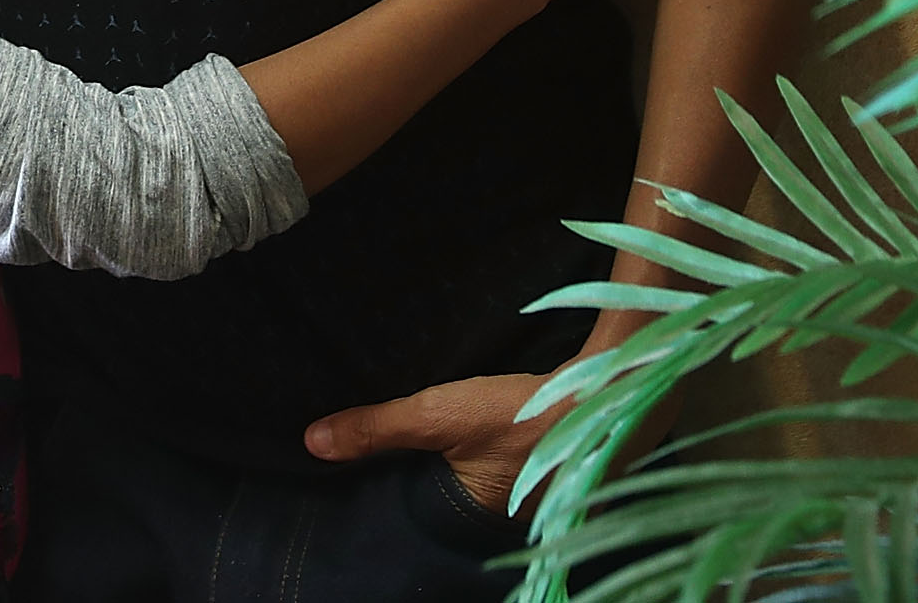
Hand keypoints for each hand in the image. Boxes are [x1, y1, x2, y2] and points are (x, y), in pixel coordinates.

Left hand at [306, 371, 553, 521]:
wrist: (604, 394)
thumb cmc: (518, 414)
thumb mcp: (438, 417)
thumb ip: (377, 429)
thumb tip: (313, 442)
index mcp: (473, 522)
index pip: (416, 519)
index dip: (391, 497)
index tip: (358, 478)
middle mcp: (502, 522)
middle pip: (443, 504)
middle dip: (418, 484)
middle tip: (386, 457)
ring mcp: (528, 499)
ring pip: (470, 487)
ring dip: (449, 469)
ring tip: (420, 447)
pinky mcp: (543, 469)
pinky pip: (496, 470)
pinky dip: (478, 457)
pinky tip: (469, 437)